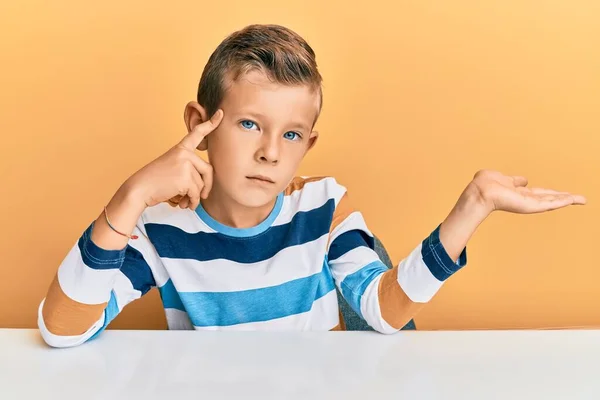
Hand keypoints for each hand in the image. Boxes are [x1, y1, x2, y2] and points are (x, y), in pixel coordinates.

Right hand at [122, 109, 222, 210]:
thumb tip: (204, 191)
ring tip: (183, 201)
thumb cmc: (155, 183)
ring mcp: (185, 164)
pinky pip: (196, 193)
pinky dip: (191, 202)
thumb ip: (189, 173)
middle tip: (201, 197)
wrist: (139, 189)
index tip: (220, 113)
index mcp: (180, 149)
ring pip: (201, 185)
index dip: (210, 123)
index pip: (197, 134)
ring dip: (194, 197)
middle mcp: (184, 153)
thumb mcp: (173, 171)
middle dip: (206, 187)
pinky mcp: (185, 177)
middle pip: (208, 171)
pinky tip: (182, 204)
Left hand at [439, 170, 585, 260]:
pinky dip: (562, 201)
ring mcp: (529, 203)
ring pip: (553, 201)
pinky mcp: (530, 205)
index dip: (552, 193)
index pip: (539, 193)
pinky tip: (573, 199)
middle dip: (565, 198)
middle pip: (550, 198)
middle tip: (580, 199)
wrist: (481, 191)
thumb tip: (523, 181)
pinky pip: (550, 203)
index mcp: (519, 192)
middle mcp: (525, 199)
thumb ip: (514, 181)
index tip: (564, 193)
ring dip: (568, 200)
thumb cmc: (486, 184)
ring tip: (582, 199)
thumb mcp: (504, 179)